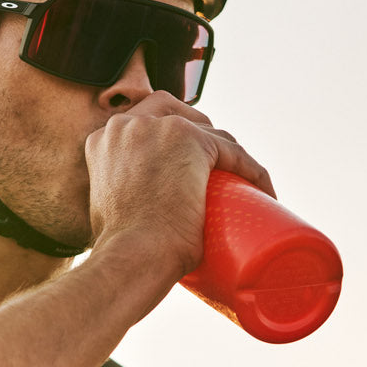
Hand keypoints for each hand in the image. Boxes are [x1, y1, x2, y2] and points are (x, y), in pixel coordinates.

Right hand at [84, 92, 273, 275]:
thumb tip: (131, 218)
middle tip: (216, 169)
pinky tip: (262, 190)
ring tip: (242, 186)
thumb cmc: (120, 250)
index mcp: (104, 139)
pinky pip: (233, 151)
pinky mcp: (190, 138)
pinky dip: (252, 172)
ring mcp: (158, 128)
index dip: (169, 138)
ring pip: (210, 132)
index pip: (146, 122)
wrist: (132, 255)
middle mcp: (127, 125)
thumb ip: (116, 200)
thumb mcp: (107, 212)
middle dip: (199, 131)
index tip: (187, 164)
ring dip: (229, 156)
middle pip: (175, 112)